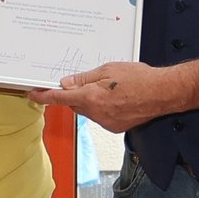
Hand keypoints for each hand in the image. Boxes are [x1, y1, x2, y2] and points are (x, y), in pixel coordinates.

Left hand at [34, 60, 177, 133]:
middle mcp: (96, 113)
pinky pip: (100, 117)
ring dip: (90, 101)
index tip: (35, 94)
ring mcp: (106, 122)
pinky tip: (115, 99)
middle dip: (73, 94)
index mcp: (91, 97)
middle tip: (83, 82)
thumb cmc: (140, 79)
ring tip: (109, 88)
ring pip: (87, 111)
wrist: (163, 93)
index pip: (59, 98)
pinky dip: (101, 108)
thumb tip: (67, 83)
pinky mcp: (115, 127)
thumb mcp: (108, 70)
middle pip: (73, 104)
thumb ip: (84, 78)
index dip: (44, 96)